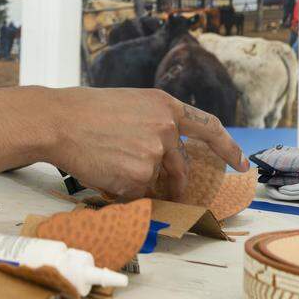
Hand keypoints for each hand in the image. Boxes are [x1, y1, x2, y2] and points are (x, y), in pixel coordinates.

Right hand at [46, 88, 246, 202]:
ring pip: (154, 182)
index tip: (240, 163)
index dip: (228, 148)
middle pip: (181, 167)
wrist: (59, 121)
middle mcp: (166, 128)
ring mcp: (154, 153)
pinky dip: (121, 190)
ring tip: (109, 164)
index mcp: (166, 106)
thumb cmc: (86, 111)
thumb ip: (154, 123)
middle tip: (160, 188)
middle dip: (173, 183)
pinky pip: (137, 194)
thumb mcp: (130, 104)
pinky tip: (102, 171)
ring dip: (137, 182)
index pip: (209, 128)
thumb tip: (165, 155)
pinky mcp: (139, 176)